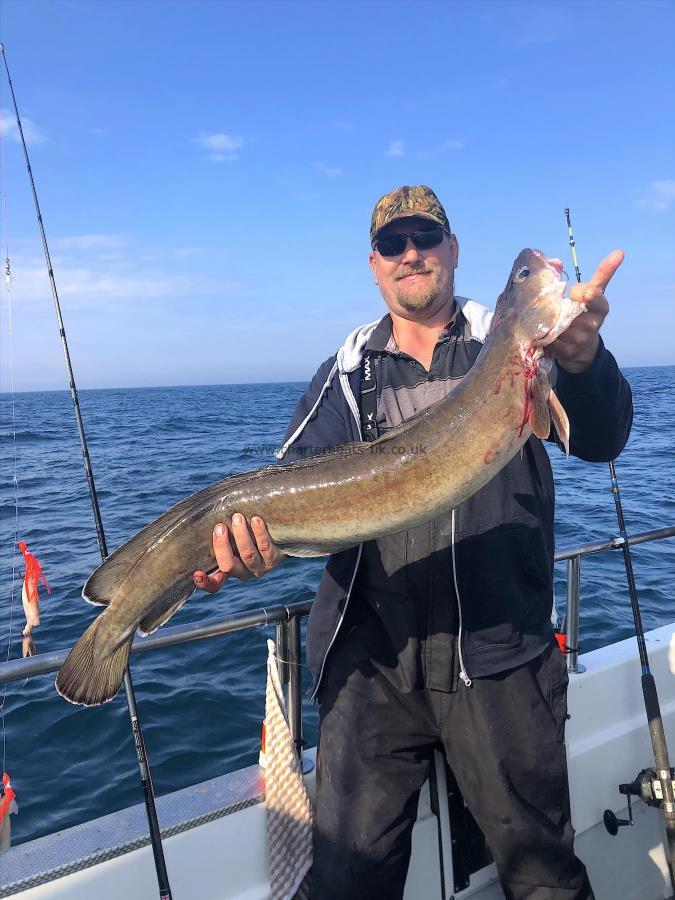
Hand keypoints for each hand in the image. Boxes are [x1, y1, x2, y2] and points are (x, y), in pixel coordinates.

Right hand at [193, 514, 284, 591]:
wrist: (277, 531)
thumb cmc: (245, 529)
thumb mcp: (230, 534)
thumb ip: (218, 531)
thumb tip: (200, 514)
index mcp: (229, 569)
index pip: (214, 583)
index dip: (205, 582)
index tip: (196, 574)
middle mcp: (243, 572)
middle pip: (228, 566)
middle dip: (222, 546)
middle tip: (220, 526)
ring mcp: (259, 567)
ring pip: (248, 555)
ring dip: (241, 536)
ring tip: (238, 517)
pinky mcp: (274, 558)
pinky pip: (265, 547)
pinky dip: (259, 533)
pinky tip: (256, 519)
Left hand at [548, 250, 623, 373]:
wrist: (581, 350)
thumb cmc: (584, 316)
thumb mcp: (595, 296)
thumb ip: (602, 275)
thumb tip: (618, 252)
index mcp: (600, 308)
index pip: (598, 300)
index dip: (588, 295)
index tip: (576, 291)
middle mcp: (591, 325)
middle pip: (576, 315)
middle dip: (561, 313)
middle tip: (555, 307)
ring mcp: (579, 340)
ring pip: (558, 326)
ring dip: (546, 320)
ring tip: (538, 315)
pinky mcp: (566, 352)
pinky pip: (549, 339)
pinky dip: (541, 334)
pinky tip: (536, 330)